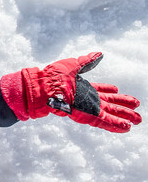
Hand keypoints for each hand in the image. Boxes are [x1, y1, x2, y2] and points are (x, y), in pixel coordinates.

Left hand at [0, 52, 141, 132]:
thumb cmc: (53, 75)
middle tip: (137, 111)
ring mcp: (88, 108)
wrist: (44, 85)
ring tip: (136, 121)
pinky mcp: (87, 115)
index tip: (118, 89)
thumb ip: (87, 61)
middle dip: (124, 107)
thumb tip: (98, 53)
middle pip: (110, 104)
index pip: (101, 90)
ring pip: (111, 114)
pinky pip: (104, 121)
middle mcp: (88, 99)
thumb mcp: (73, 65)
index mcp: (85, 88)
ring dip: (124, 118)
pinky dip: (115, 124)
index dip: (111, 90)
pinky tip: (126, 128)